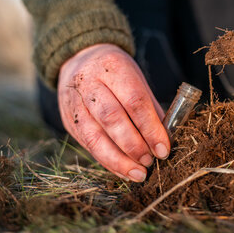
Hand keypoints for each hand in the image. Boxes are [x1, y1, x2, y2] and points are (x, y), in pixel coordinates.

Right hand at [58, 43, 169, 181]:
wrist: (80, 58)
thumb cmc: (117, 73)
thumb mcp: (137, 79)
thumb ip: (150, 107)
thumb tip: (165, 140)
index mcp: (113, 68)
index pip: (134, 101)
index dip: (150, 128)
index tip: (163, 148)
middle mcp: (89, 83)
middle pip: (111, 118)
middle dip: (133, 145)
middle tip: (150, 161)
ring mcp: (74, 102)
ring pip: (94, 136)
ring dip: (118, 160)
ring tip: (138, 173)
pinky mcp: (68, 120)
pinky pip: (87, 145)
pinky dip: (107, 161)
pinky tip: (123, 171)